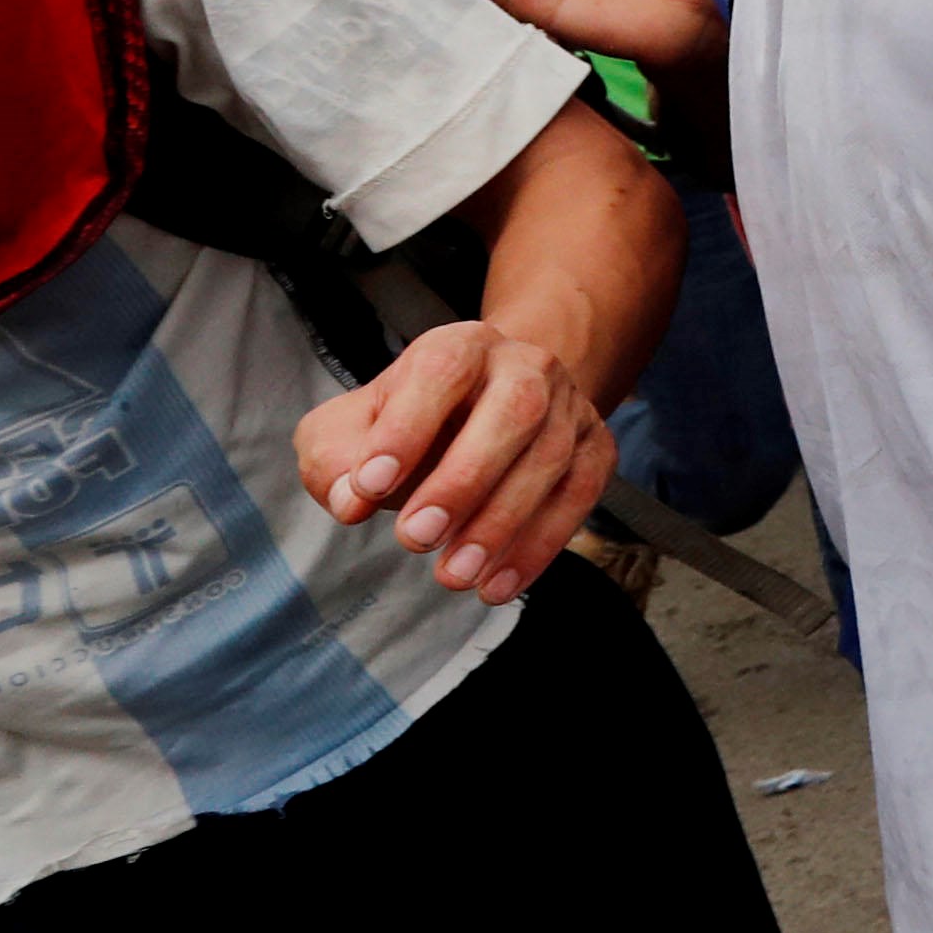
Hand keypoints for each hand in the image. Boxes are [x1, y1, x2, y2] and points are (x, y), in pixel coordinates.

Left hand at [297, 318, 616, 601]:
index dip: (406, 428)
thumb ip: (336, 459)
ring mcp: (569, 406)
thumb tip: (349, 500)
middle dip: (464, 481)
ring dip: (501, 525)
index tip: (367, 487)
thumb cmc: (411, 424)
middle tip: (414, 539)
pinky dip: (540, 546)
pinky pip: (580, 496)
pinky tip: (496, 586)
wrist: (489, 406)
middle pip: (514, 411)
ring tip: (452, 576)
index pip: (440, 372)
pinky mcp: (595, 448)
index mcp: (460, 347)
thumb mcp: (352, 428)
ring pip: (551, 459)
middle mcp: (525, 366)